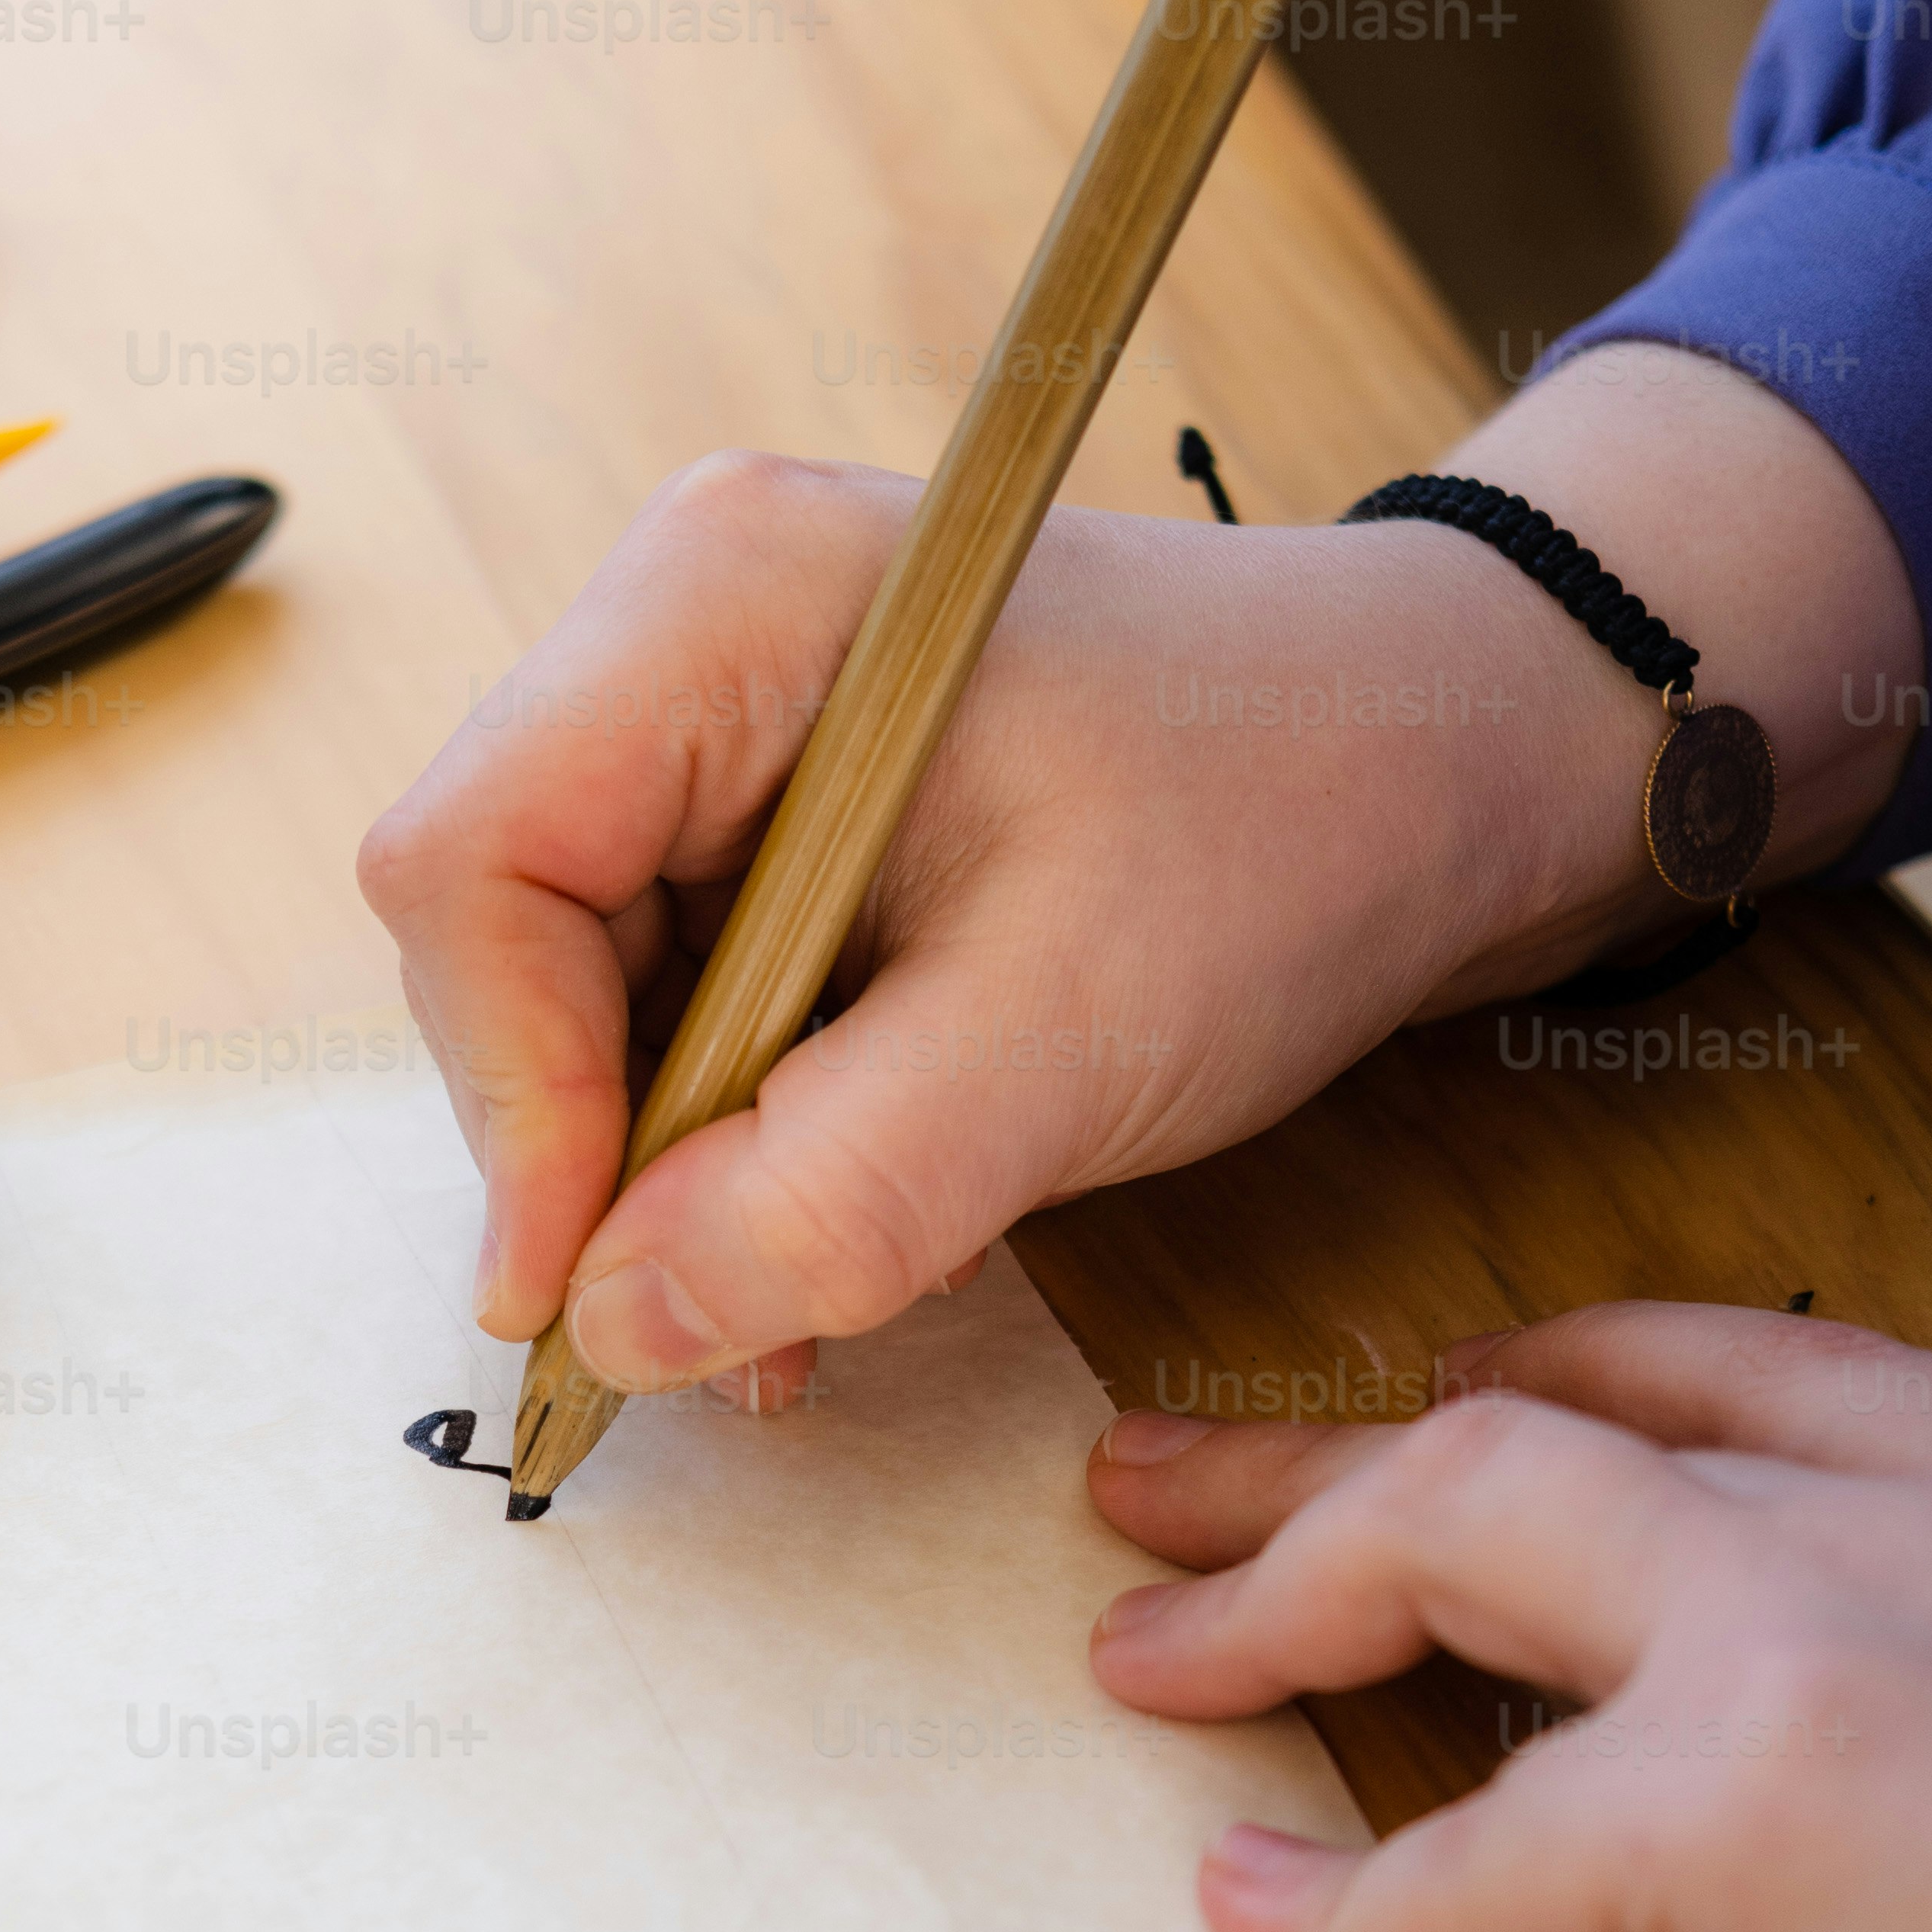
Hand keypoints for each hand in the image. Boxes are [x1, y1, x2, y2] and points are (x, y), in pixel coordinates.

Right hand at [358, 355, 1913, 1406]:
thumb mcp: (1070, 1038)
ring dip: (665, 1172)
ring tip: (794, 1299)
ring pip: (572, 991)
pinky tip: (823, 1222)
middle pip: (500, 937)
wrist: (1453, 756)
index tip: (587, 1292)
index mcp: (720, 601)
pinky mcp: (765, 810)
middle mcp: (678, 631)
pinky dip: (725, 1137)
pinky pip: (666, 996)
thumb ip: (835, 1194)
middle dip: (594, 1154)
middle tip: (715, 1325)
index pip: (478, 866)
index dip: (510, 1096)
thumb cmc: (1295, 823)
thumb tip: (614, 1330)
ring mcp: (714, 720)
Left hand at [1084, 1305, 1931, 1931]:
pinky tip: (1263, 1928)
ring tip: (1149, 1661)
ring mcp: (1848, 1634)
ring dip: (1282, 1583)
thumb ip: (1919, 1707)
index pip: (1749, 1374)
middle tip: (1155, 1486)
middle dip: (1329, 1450)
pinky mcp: (1770, 1808)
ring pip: (1473, 1515)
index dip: (1555, 1374)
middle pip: (1556, 1424)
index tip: (1429, 1401)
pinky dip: (1350, 1906)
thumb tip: (1770, 1765)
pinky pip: (1475, 1852)